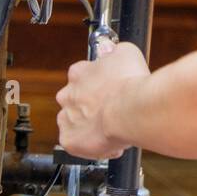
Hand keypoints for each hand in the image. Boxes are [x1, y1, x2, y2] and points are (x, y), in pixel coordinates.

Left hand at [56, 40, 149, 159]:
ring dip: (90, 126)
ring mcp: (66, 118)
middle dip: (91, 106)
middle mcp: (67, 95)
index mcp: (78, 73)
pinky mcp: (68, 140)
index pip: (82, 76)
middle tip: (111, 110)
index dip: (97, 84)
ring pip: (75, 123)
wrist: (130, 110)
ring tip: (111, 129)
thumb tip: (109, 49)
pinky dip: (90, 146)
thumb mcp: (127, 53)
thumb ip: (113, 51)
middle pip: (76, 101)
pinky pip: (76, 144)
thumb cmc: (130, 82)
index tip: (109, 90)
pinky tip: (108, 143)